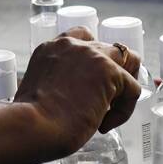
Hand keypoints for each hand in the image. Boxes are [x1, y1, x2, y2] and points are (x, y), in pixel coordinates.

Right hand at [13, 27, 142, 159]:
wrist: (33, 126)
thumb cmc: (29, 120)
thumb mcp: (33, 92)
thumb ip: (51, 85)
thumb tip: (63, 102)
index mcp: (51, 48)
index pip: (83, 37)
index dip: (94, 58)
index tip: (92, 81)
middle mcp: (73, 46)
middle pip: (111, 48)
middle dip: (113, 74)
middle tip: (105, 101)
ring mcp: (93, 56)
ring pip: (130, 61)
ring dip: (125, 85)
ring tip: (111, 110)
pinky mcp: (110, 73)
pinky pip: (133, 90)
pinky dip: (123, 111)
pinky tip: (103, 126)